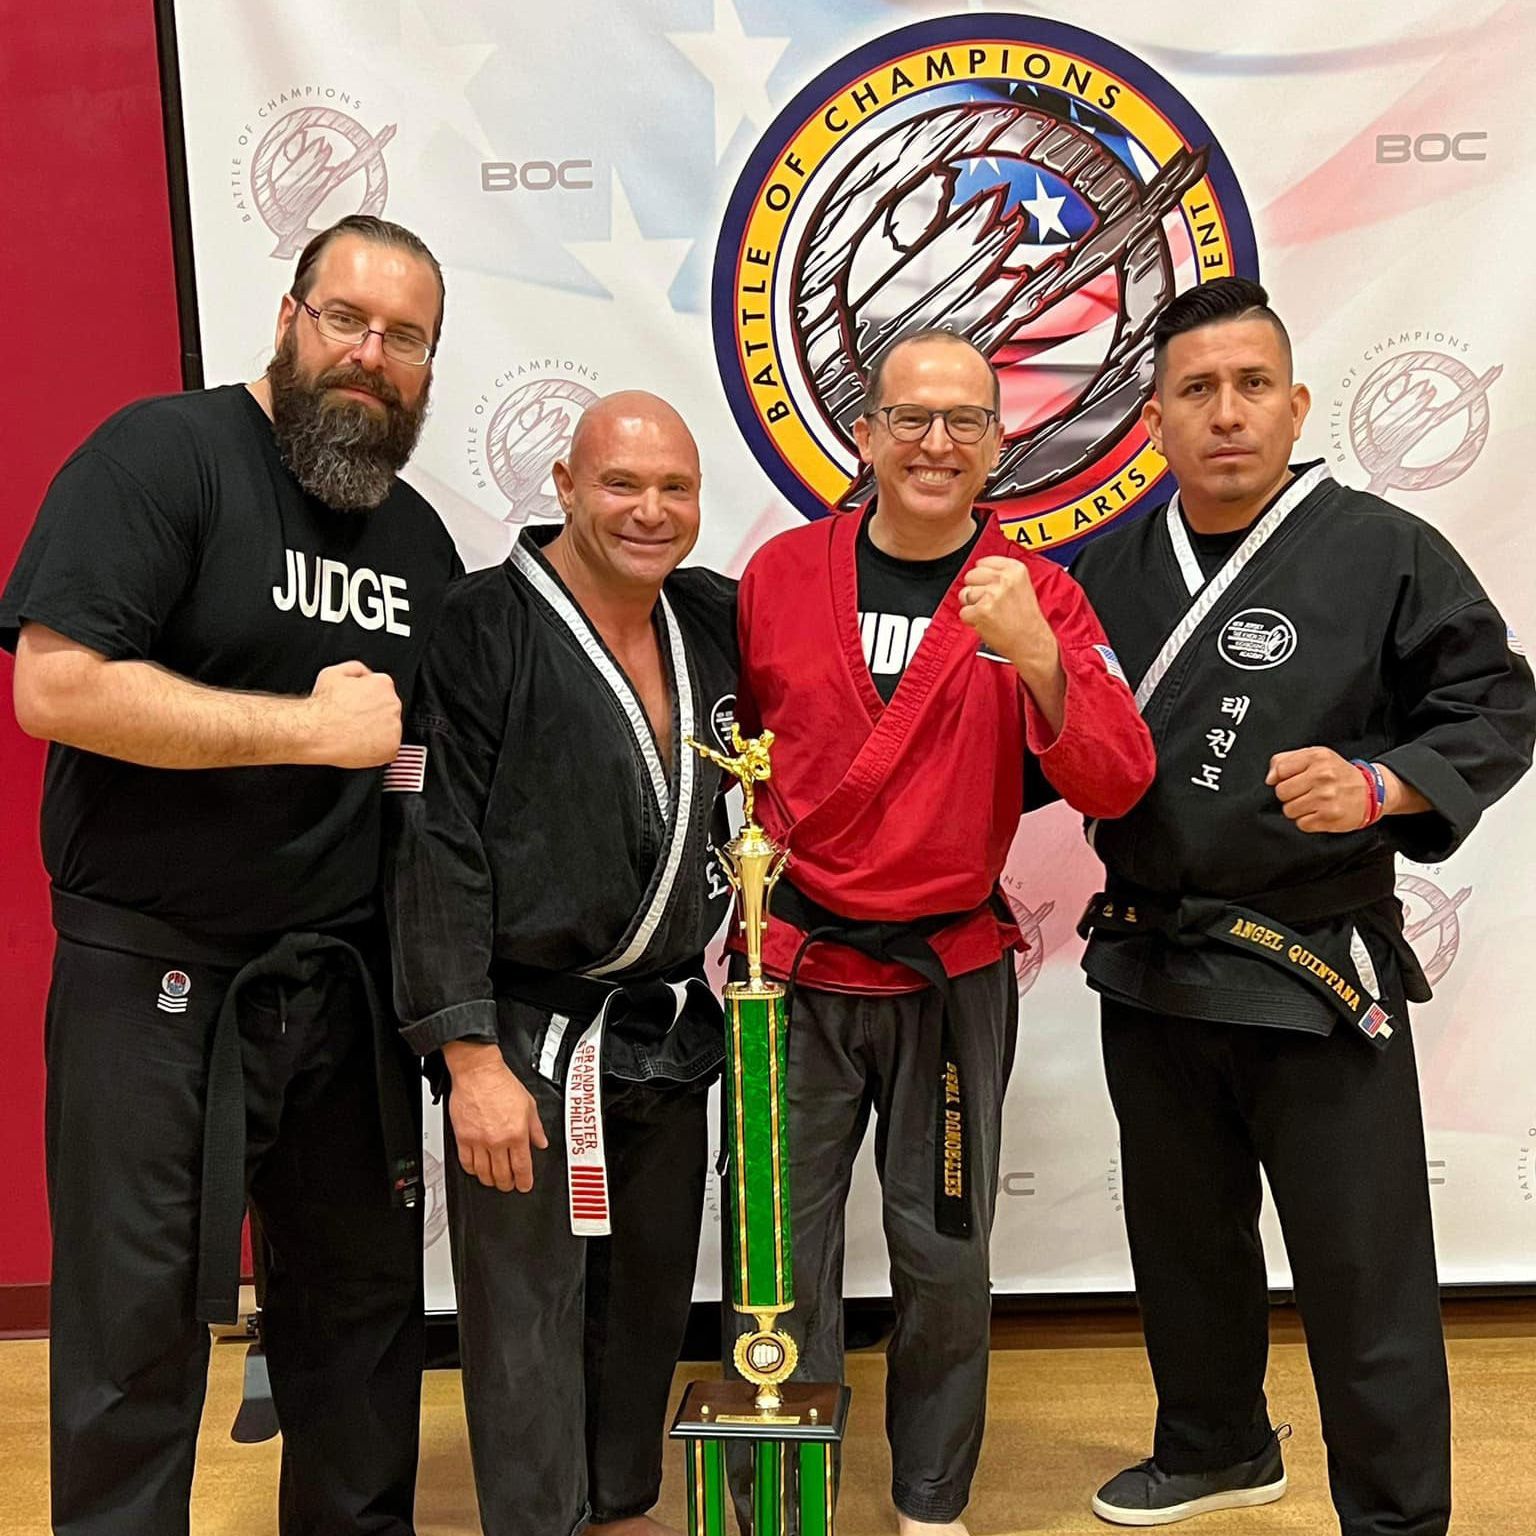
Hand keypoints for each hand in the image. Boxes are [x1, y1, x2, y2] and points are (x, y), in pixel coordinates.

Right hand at [306, 660, 401, 767]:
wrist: (316, 732)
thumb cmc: (322, 706)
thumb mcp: (334, 673)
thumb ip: (356, 669)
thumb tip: (366, 675)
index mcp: (383, 684)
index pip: (382, 691)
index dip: (366, 700)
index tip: (356, 707)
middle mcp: (393, 704)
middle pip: (388, 710)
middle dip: (373, 716)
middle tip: (353, 722)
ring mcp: (394, 726)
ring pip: (389, 730)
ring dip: (376, 733)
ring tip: (354, 733)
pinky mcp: (392, 747)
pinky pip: (387, 750)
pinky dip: (376, 750)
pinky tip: (359, 746)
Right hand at [442, 1040, 548, 1191]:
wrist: (478, 1073)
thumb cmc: (501, 1083)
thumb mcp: (529, 1104)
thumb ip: (536, 1127)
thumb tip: (541, 1142)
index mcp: (517, 1133)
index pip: (522, 1167)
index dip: (524, 1181)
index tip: (524, 1185)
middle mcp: (498, 1140)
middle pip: (503, 1174)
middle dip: (508, 1184)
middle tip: (509, 1185)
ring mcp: (479, 1141)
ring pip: (484, 1173)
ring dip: (490, 1181)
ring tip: (494, 1180)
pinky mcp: (463, 1138)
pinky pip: (466, 1162)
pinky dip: (472, 1170)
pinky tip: (477, 1170)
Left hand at [958, 556, 1058, 673]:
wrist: (1032, 643)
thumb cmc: (1027, 620)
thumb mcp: (1021, 586)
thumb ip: (1001, 575)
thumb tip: (977, 570)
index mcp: (1015, 569)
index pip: (983, 562)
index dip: (982, 577)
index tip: (989, 586)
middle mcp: (1004, 579)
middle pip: (970, 575)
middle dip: (975, 590)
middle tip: (989, 603)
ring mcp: (992, 594)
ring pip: (964, 594)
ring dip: (972, 606)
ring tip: (990, 614)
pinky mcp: (982, 611)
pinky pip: (963, 612)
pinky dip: (971, 621)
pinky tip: (987, 623)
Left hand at [1266, 746, 1369, 832]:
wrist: (1371, 792)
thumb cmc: (1337, 774)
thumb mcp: (1315, 756)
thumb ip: (1286, 760)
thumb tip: (1269, 778)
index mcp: (1317, 757)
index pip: (1280, 770)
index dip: (1281, 778)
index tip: (1292, 780)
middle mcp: (1323, 776)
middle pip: (1281, 792)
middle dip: (1289, 795)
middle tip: (1304, 793)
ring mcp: (1327, 798)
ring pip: (1289, 810)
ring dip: (1297, 810)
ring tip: (1312, 803)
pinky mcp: (1330, 817)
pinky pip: (1301, 824)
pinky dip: (1307, 821)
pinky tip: (1319, 813)